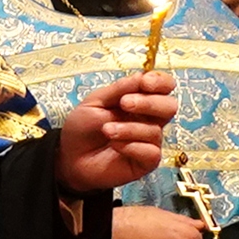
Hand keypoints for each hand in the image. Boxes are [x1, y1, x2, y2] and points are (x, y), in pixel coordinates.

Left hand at [56, 73, 177, 193]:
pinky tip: (115, 146)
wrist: (68, 158)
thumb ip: (119, 89)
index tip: (146, 82)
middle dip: (149, 103)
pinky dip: (131, 146)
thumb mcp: (95, 102)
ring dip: (128, 128)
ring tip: (106, 130)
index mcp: (140, 100)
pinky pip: (151, 153)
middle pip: (170, 106)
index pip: (164, 87)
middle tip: (125, 103)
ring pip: (155, 131)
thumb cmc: (82, 129)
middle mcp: (148, 120)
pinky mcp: (145, 162)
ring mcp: (148, 141)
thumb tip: (141, 76)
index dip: (161, 82)